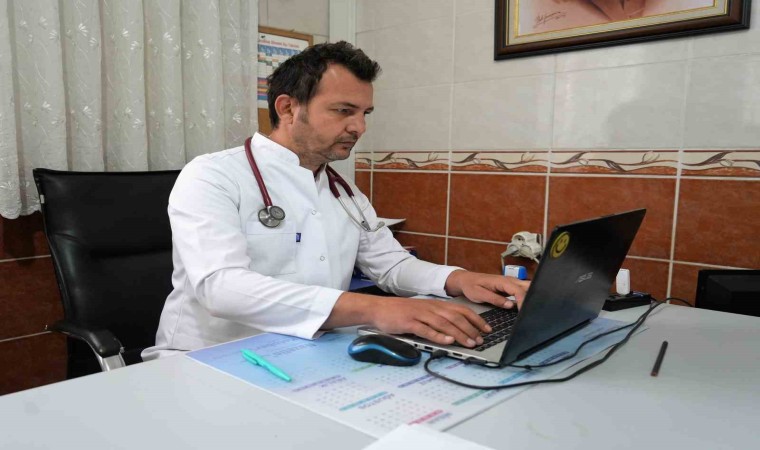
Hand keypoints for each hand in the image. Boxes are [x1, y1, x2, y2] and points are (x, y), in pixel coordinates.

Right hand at [368, 297, 491, 347]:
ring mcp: (420, 315)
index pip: (461, 310)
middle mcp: (431, 308)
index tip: (486, 329)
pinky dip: (438, 336)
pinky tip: (447, 342)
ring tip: (469, 343)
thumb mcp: (423, 311)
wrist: (379, 309)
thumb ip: (438, 319)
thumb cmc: (401, 312)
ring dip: (459, 334)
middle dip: (471, 329)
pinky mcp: (410, 323)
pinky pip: (426, 330)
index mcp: (436, 305)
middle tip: (480, 340)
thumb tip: (455, 331)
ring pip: (444, 324)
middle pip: (456, 317)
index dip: (476, 319)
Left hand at [444, 270, 529, 308]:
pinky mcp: (510, 287)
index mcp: (502, 281)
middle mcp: (509, 280)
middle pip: (528, 287)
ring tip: (532, 310)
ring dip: (531, 297)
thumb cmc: (471, 286)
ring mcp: (510, 283)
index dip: (524, 302)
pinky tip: (526, 307)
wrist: (465, 279)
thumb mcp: (479, 294)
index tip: (524, 313)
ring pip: (527, 287)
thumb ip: (494, 299)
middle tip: (532, 311)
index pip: (519, 291)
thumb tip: (510, 305)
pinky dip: (526, 297)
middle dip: (532, 298)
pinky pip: (522, 291)